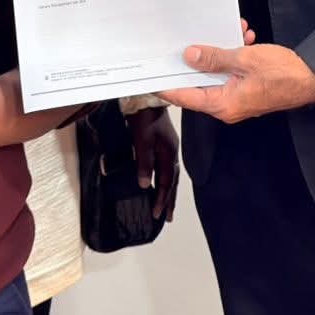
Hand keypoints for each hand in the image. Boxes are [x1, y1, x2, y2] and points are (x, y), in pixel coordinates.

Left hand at [125, 106, 180, 221]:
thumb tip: (145, 185)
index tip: (157, 214)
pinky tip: (162, 179)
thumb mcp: (142, 141)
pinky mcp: (164, 142)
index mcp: (168, 153)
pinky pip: (167, 167)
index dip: (162, 199)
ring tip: (167, 203)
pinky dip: (166, 178)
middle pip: (173, 182)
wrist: (147, 98)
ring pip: (171, 174)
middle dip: (170, 200)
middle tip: (168, 216)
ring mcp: (169, 147)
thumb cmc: (145, 117)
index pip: (166, 182)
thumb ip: (144, 163)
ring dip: (169, 191)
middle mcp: (171, 152)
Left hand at [162, 43, 314, 122]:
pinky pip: (232, 73)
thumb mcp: (245, 59)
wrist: (314, 78)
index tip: (151, 75)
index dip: (166, 85)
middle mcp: (228, 106)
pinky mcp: (248, 90)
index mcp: (222, 103)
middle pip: (199, 84)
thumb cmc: (285, 74)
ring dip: (221, 52)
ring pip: (217, 74)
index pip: (184, 96)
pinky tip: (244, 38)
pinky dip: (234, 56)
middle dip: (196, 60)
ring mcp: (238, 99)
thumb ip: (215, 58)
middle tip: (185, 42)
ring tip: (230, 33)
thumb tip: (190, 55)